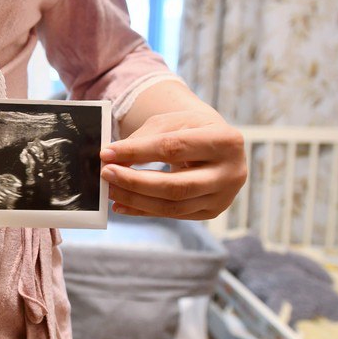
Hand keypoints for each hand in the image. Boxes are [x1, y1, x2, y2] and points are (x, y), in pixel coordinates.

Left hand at [99, 109, 246, 219]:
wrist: (216, 145)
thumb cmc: (190, 129)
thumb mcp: (171, 123)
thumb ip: (142, 140)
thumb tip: (111, 160)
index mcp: (226, 141)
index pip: (173, 148)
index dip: (137, 152)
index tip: (106, 153)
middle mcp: (231, 173)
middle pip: (176, 186)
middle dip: (135, 182)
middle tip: (106, 174)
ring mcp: (224, 197)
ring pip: (172, 206)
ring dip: (135, 199)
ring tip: (110, 190)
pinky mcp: (211, 211)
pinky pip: (172, 215)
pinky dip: (143, 210)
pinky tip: (120, 205)